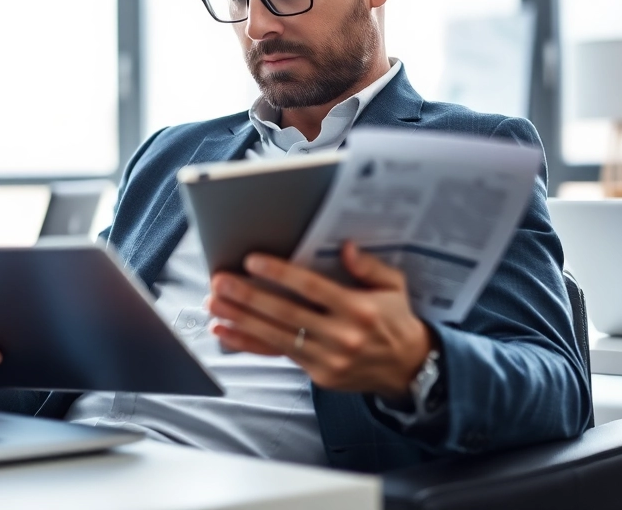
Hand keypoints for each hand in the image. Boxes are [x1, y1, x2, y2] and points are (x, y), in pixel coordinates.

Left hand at [208, 241, 433, 397]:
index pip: (313, 288)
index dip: (281, 274)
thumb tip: (344, 247)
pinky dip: (247, 343)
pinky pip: (278, 354)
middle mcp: (342, 335)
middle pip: (287, 313)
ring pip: (276, 336)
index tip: (252, 261)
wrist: (408, 368)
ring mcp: (329, 358)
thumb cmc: (395, 318)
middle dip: (249, 297)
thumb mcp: (393, 285)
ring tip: (213, 304)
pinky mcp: (319, 374)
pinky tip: (223, 332)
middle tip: (220, 281)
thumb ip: (368, 265)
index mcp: (360, 309)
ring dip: (240, 319)